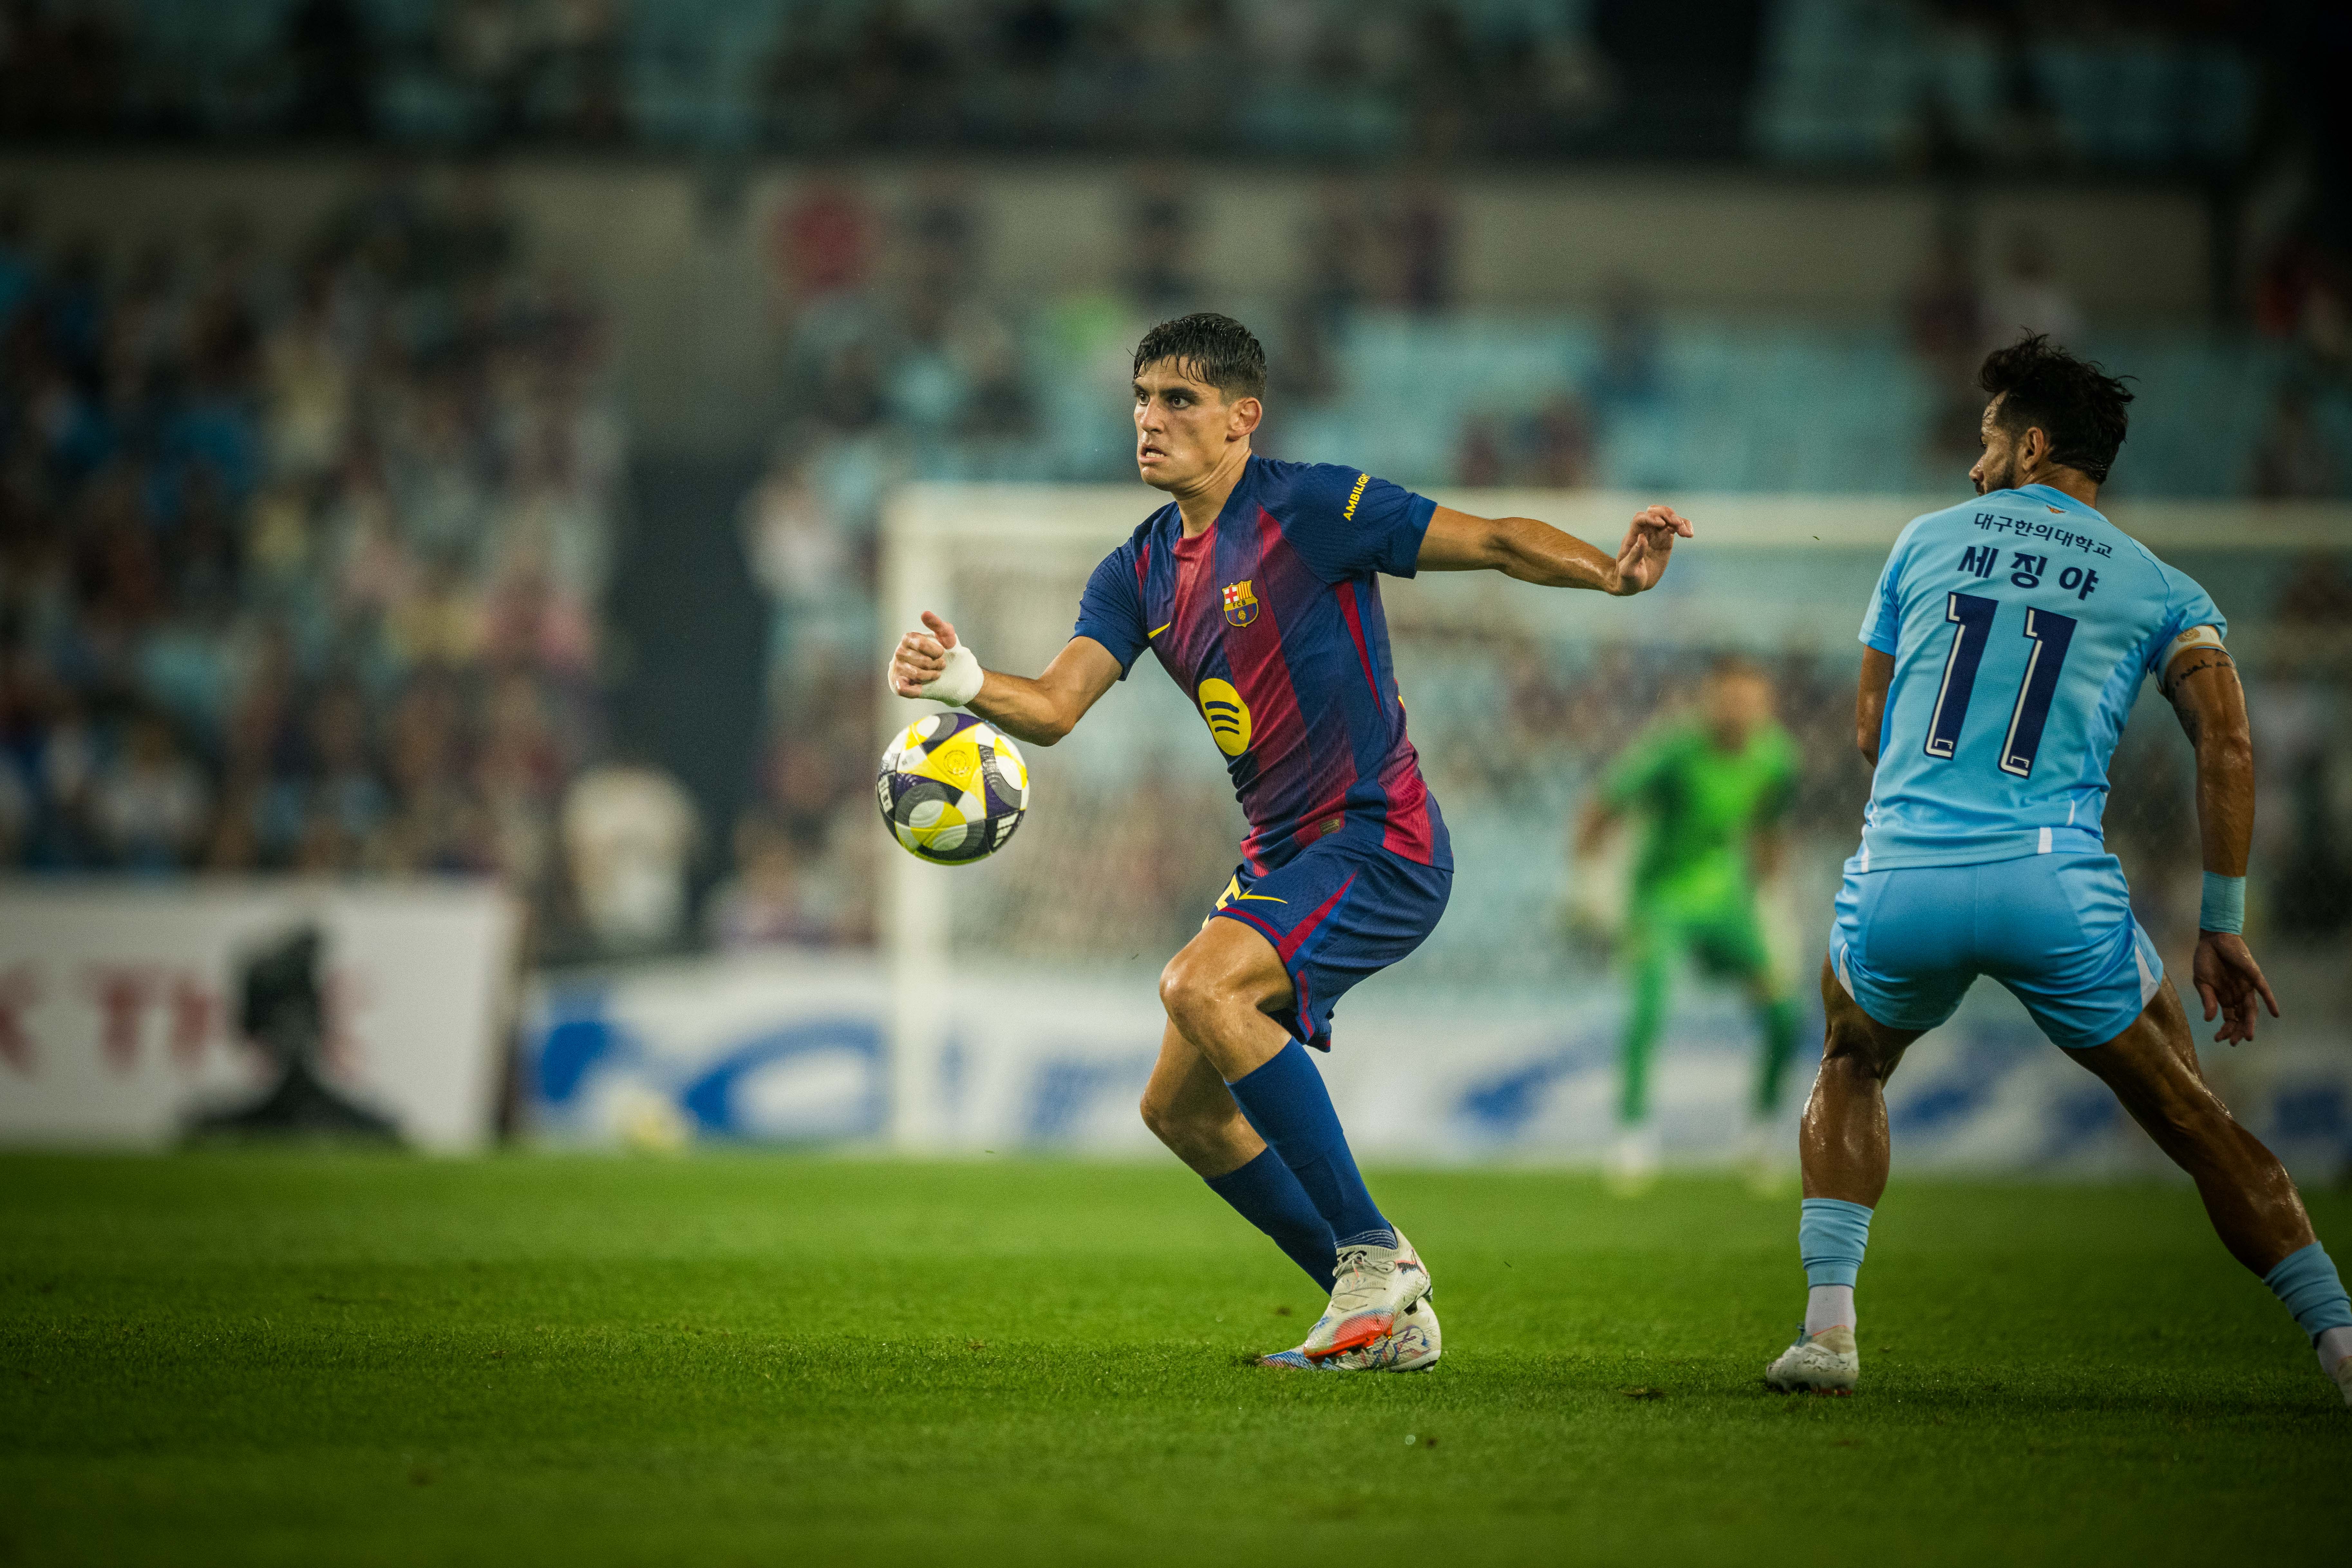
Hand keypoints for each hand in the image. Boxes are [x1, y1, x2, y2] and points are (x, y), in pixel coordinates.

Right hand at [890, 610, 957, 697]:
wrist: (940, 671)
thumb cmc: (941, 650)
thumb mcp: (945, 635)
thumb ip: (937, 624)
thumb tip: (925, 613)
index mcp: (908, 638)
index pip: (922, 644)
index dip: (936, 651)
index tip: (942, 652)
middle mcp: (899, 652)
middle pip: (922, 662)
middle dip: (937, 665)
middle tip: (941, 665)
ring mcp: (897, 668)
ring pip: (917, 675)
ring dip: (932, 676)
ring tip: (936, 673)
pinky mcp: (896, 684)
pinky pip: (904, 689)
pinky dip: (916, 689)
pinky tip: (922, 686)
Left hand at [1611, 504, 1693, 594]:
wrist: (1634, 583)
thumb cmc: (1627, 578)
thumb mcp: (1628, 570)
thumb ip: (1635, 555)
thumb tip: (1642, 537)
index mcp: (1632, 536)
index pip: (1640, 519)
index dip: (1650, 518)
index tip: (1661, 524)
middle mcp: (1644, 531)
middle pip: (1655, 512)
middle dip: (1666, 515)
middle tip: (1676, 524)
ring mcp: (1656, 535)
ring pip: (1668, 518)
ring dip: (1678, 520)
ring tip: (1686, 533)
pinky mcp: (1666, 540)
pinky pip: (1676, 528)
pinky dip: (1684, 527)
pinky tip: (1689, 534)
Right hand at [2192, 930, 2279, 1044]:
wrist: (2213, 939)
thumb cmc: (2205, 960)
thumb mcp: (2202, 983)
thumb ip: (2208, 1000)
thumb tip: (2209, 1020)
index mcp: (2224, 998)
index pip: (2228, 1019)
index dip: (2225, 1030)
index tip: (2219, 1039)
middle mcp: (2238, 995)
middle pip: (2241, 1017)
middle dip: (2237, 1031)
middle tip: (2233, 1042)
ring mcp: (2247, 987)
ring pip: (2251, 1009)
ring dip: (2250, 1023)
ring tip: (2248, 1036)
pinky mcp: (2253, 976)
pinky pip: (2264, 991)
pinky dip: (2270, 1002)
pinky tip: (2275, 1014)